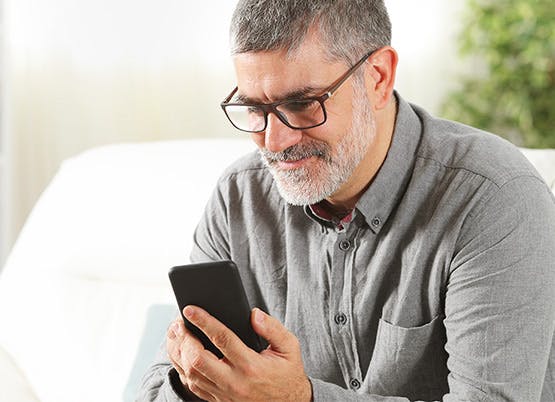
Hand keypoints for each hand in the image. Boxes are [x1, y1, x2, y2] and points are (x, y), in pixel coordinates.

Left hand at [166, 306, 311, 401]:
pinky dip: (183, 369)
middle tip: (179, 322)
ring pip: (191, 374)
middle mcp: (235, 382)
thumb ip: (273, 329)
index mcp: (251, 366)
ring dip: (179, 353)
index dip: (204, 321)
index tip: (190, 309)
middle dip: (184, 338)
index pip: (222, 339)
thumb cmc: (288, 374)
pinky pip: (193, 386)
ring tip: (177, 334)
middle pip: (197, 359)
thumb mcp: (289, 348)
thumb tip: (253, 314)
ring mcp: (224, 394)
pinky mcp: (218, 401)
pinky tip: (182, 354)